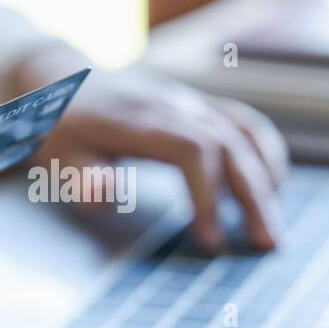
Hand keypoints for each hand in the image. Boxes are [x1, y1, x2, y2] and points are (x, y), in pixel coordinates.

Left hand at [14, 50, 288, 250]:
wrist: (62, 82)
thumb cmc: (60, 130)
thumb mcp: (54, 157)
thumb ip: (79, 178)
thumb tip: (103, 195)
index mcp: (140, 120)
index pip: (193, 148)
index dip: (208, 193)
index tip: (209, 241)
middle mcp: (174, 106)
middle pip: (229, 145)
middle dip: (251, 196)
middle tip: (264, 245)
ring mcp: (190, 103)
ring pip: (244, 135)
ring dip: (266, 180)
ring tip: (273, 228)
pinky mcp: (199, 107)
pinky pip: (245, 124)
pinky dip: (267, 154)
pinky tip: (273, 189)